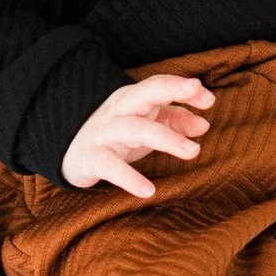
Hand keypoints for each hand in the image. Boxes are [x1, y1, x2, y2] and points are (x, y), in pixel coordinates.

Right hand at [60, 75, 214, 197]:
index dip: (183, 88)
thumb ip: (174, 121)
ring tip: (193, 152)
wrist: (66, 151)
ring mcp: (104, 134)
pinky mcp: (92, 159)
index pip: (158, 86)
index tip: (209, 99)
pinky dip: (129, 178)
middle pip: (146, 94)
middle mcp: (119, 111)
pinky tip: (149, 190)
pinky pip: (111, 167)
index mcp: (132, 100)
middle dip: (173, 91)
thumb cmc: (115, 135)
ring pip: (136, 129)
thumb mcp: (144, 124)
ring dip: (166, 138)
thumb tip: (204, 124)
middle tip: (206, 101)